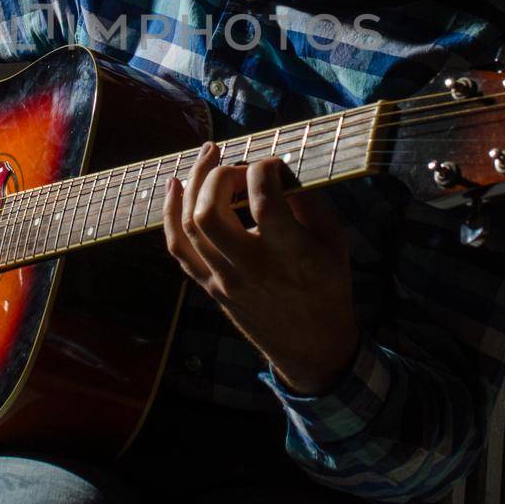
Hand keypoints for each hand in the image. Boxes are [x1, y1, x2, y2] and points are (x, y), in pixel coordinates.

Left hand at [162, 141, 359, 395]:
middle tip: (238, 167)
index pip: (263, 201)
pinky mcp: (210, 287)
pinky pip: (177, 248)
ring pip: (188, 227)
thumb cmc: (328, 286)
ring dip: (193, 184)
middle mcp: (252, 268)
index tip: (272, 166)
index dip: (264, 170)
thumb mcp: (334, 241)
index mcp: (291, 255)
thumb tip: (276, 169)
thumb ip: (307, 200)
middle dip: (218, 175)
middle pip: (210, 212)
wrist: (311, 346)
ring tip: (208, 157)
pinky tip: (175, 186)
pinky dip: (170, 214)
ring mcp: (225, 281)